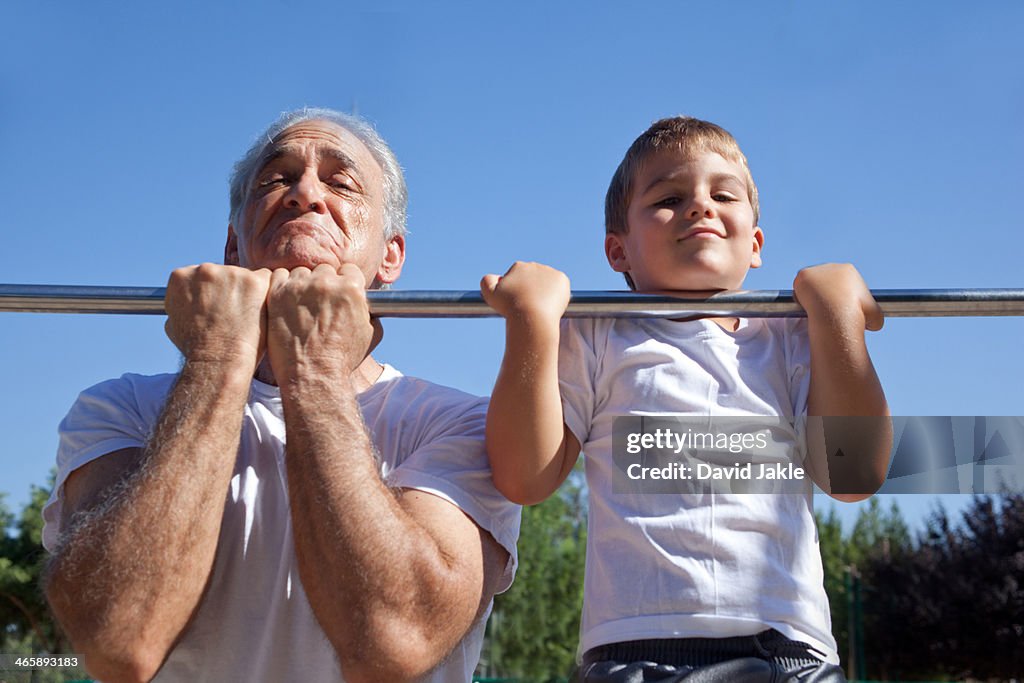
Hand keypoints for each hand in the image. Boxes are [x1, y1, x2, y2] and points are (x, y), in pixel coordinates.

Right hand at [164, 263, 270, 367]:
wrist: (218, 359)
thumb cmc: (196, 347)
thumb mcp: (173, 323)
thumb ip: (180, 304)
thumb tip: (184, 302)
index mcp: (181, 276)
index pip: (201, 275)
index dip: (211, 292)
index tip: (216, 306)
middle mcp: (205, 269)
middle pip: (224, 273)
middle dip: (229, 290)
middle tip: (232, 313)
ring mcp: (231, 273)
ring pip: (245, 276)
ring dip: (247, 292)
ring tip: (244, 317)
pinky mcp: (255, 280)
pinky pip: (266, 279)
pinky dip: (266, 292)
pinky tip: (261, 310)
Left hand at [265, 263, 381, 378]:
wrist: (312, 375)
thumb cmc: (342, 359)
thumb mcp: (371, 334)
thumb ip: (370, 311)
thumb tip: (368, 305)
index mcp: (351, 288)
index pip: (349, 270)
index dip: (345, 282)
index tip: (338, 294)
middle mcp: (325, 282)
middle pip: (324, 269)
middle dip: (323, 284)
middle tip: (319, 304)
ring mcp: (299, 286)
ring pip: (301, 272)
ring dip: (302, 285)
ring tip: (301, 307)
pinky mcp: (277, 294)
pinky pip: (278, 276)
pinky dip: (282, 286)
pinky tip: (286, 303)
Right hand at [480, 261, 570, 325]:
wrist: (532, 317)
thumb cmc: (510, 308)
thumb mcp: (490, 294)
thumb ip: (487, 281)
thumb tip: (493, 277)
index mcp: (518, 266)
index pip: (518, 277)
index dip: (517, 291)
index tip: (518, 302)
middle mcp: (534, 265)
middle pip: (533, 278)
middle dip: (531, 289)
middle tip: (529, 306)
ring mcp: (550, 272)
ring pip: (546, 282)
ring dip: (544, 291)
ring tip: (539, 307)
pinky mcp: (562, 280)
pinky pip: (559, 286)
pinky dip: (556, 293)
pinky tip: (550, 304)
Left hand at [792, 263, 882, 331]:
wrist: (836, 312)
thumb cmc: (856, 314)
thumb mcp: (874, 315)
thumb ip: (873, 316)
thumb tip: (874, 323)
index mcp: (849, 271)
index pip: (840, 280)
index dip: (837, 293)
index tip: (835, 305)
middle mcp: (833, 266)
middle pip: (824, 279)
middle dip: (823, 291)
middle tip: (821, 307)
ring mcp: (817, 269)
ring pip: (811, 282)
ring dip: (810, 292)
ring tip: (811, 307)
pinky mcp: (803, 275)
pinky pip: (800, 286)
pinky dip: (800, 295)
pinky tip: (803, 304)